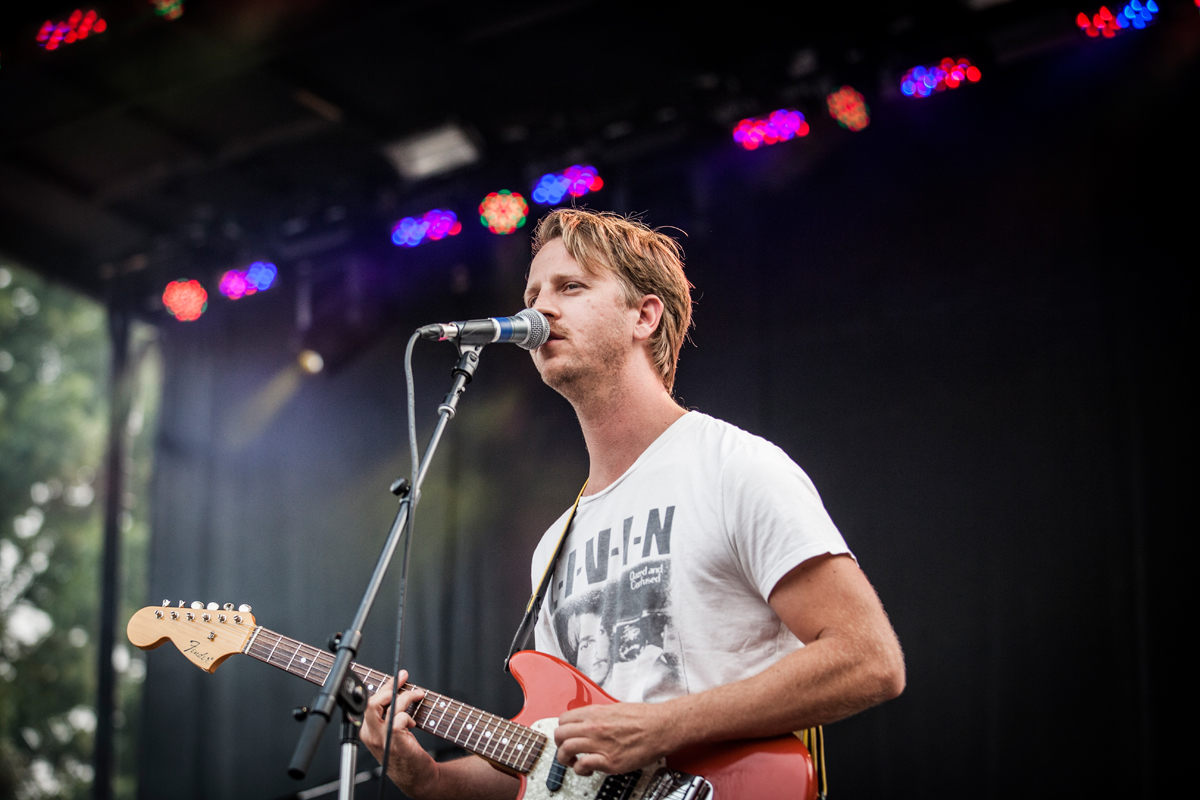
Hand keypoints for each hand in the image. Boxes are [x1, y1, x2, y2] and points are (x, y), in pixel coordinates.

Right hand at [360, 671, 437, 794]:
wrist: (416, 777)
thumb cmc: (405, 754)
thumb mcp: (392, 732)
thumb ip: (390, 714)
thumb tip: (399, 689)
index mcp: (367, 730)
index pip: (369, 701)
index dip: (384, 686)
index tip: (398, 676)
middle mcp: (371, 735)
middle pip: (372, 701)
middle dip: (390, 686)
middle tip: (405, 679)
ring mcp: (382, 739)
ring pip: (387, 706)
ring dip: (406, 696)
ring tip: (417, 696)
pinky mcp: (395, 742)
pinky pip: (398, 719)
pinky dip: (408, 715)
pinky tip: (413, 723)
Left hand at [553, 702, 674, 776]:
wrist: (661, 727)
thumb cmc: (644, 718)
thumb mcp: (615, 708)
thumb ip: (597, 716)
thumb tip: (587, 722)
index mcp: (595, 713)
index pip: (563, 720)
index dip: (563, 729)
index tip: (566, 736)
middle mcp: (594, 727)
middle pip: (560, 735)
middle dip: (559, 744)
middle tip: (567, 750)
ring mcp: (600, 744)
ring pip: (566, 750)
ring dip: (565, 759)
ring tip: (573, 762)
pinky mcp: (609, 761)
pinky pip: (583, 765)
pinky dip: (580, 769)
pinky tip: (587, 770)